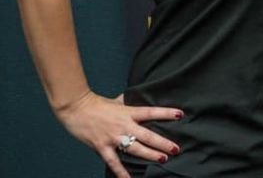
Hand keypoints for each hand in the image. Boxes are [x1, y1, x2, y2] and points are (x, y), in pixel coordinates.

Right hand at [56, 91, 182, 177]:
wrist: (76, 108)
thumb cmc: (97, 104)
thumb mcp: (117, 101)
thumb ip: (129, 103)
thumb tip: (138, 97)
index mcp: (129, 112)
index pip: (152, 112)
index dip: (166, 113)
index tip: (180, 115)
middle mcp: (124, 126)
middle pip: (147, 135)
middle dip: (163, 143)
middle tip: (176, 149)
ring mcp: (113, 138)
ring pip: (135, 149)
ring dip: (149, 155)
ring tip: (163, 159)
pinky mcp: (102, 147)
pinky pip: (114, 162)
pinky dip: (121, 172)